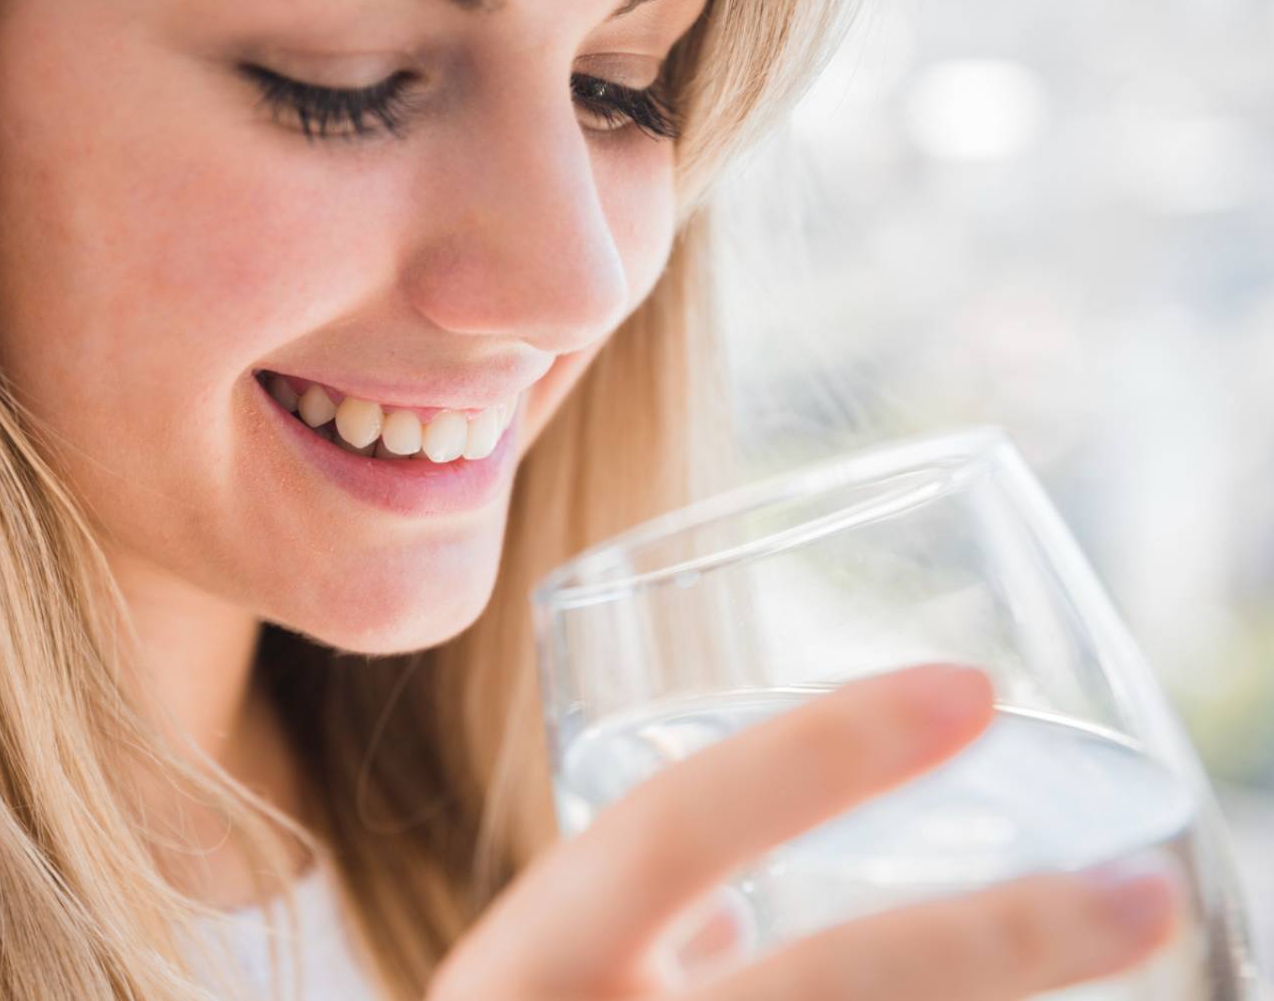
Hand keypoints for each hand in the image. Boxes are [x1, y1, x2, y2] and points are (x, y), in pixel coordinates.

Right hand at [427, 664, 1179, 999]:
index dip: (820, 750)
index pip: (670, 827)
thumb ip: (616, 929)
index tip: (968, 691)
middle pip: (831, 987)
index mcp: (527, 968)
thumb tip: (733, 912)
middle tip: (1137, 891)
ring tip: (1123, 949)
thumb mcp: (524, 987)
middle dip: (998, 942)